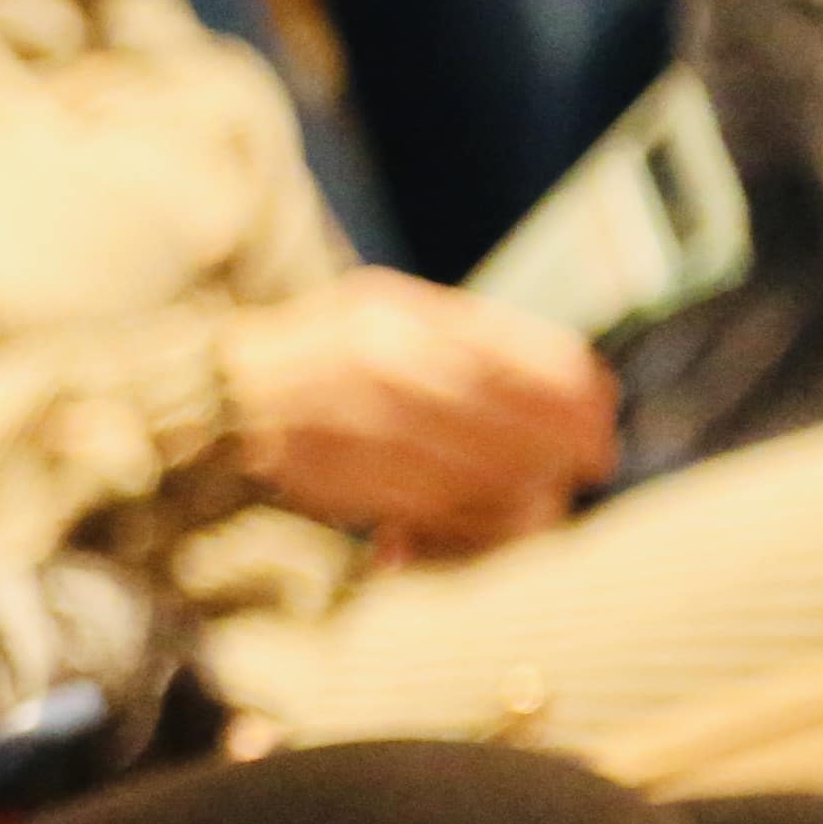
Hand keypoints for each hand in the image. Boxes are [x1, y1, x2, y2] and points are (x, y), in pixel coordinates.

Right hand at [214, 273, 613, 557]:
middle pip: (518, 425)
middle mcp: (387, 375)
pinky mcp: (352, 487)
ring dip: (531, 487)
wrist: (219, 398)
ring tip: (547, 487)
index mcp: (403, 322)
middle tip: (593, 459)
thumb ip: (471, 331)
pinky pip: (444, 512)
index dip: (580, 393)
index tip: (603, 411)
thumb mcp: (386, 306)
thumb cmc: (320, 347)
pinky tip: (495, 510)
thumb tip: (574, 375)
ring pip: (487, 476)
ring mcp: (367, 434)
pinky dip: (480, 517)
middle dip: (567, 447)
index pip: (525, 362)